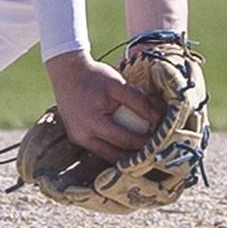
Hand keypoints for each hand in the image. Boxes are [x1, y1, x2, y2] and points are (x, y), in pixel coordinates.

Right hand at [44, 49, 161, 162]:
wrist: (66, 71)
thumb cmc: (93, 76)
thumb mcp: (118, 84)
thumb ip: (139, 101)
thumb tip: (158, 119)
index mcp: (93, 123)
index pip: (125, 141)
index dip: (145, 143)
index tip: (161, 141)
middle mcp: (82, 136)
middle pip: (116, 156)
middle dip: (136, 156)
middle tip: (155, 151)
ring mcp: (77, 139)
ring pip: (107, 156)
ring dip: (125, 155)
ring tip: (143, 149)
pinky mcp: (76, 137)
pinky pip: (99, 149)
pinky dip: (113, 148)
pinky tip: (127, 143)